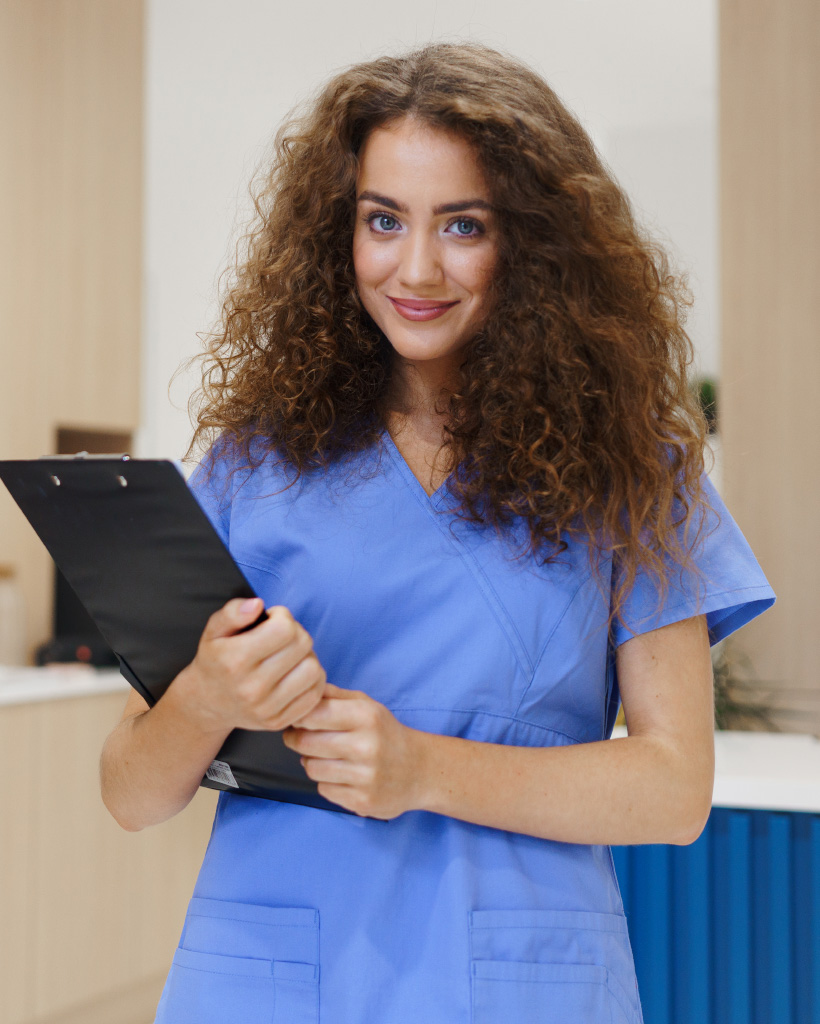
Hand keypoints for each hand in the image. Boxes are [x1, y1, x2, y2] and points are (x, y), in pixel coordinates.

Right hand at [177, 597, 326, 733]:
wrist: (206, 703)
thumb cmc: (215, 661)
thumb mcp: (214, 630)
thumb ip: (232, 612)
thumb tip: (257, 604)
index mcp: (235, 660)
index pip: (284, 629)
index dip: (283, 617)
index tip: (272, 621)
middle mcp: (251, 687)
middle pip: (302, 645)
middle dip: (296, 634)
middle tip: (282, 638)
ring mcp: (267, 708)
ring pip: (313, 670)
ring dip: (307, 657)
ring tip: (291, 656)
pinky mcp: (279, 722)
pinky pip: (315, 695)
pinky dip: (312, 680)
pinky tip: (296, 674)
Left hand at [281, 683, 423, 819]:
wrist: (419, 770)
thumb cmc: (386, 733)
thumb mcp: (367, 706)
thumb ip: (334, 695)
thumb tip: (303, 690)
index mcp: (366, 717)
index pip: (313, 714)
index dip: (298, 718)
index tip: (296, 720)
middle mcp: (367, 746)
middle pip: (307, 743)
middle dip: (296, 740)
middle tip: (297, 738)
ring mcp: (365, 777)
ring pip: (312, 769)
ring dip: (311, 763)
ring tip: (322, 757)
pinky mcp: (363, 801)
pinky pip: (324, 790)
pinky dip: (326, 782)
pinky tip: (340, 775)